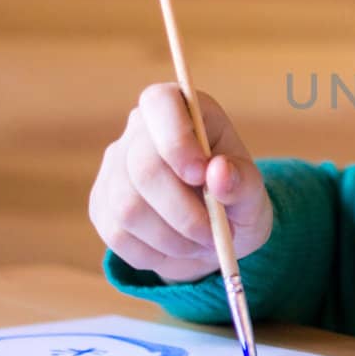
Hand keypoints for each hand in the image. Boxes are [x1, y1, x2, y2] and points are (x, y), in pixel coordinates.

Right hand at [89, 84, 273, 282]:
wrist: (212, 234)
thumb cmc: (235, 200)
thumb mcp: (253, 193)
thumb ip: (243, 181)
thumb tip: (219, 171)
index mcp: (180, 109)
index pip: (160, 103)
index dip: (176, 139)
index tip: (202, 176)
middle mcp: (138, 132)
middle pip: (143, 167)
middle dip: (183, 211)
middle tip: (213, 234)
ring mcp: (113, 168)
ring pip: (128, 207)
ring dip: (172, 238)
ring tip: (202, 243)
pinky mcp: (101, 205)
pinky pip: (117, 235)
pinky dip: (154, 253)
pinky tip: (178, 249)